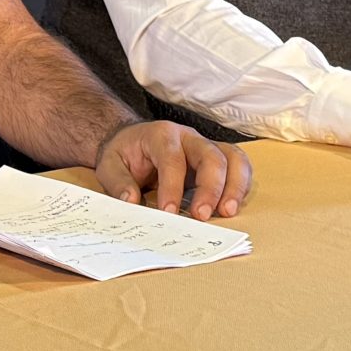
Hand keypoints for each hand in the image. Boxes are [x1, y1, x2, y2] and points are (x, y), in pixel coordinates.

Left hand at [93, 120, 251, 218]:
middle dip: (210, 187)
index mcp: (161, 135)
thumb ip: (118, 182)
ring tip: (227, 212)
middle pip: (210, 155)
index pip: (172, 159)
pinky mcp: (217, 158)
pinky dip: (240, 186)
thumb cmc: (124, 154)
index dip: (172, 186)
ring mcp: (206, 146)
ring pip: (232, 158)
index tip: (169, 212)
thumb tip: (131, 201)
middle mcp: (188, 137)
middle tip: (202, 216)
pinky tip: (232, 206)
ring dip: (234, 186)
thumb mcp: (109, 165)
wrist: (133, 140)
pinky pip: (238, 166)